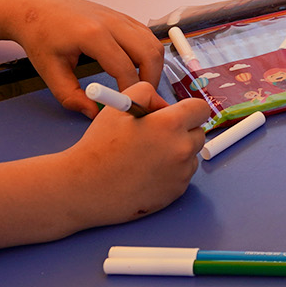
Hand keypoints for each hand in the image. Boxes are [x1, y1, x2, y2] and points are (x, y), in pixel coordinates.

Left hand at [1, 0, 166, 115]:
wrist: (35, 7)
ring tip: (140, 84)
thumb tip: (93, 112)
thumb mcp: (50, 71)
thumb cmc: (40, 34)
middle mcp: (111, 22)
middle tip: (141, 97)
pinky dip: (148, 53)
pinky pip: (146, 35)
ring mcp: (119, 16)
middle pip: (150, 53)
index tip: (125, 106)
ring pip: (153, 43)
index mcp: (92, 34)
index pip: (125, 69)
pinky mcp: (121, 16)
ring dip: (153, 66)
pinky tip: (135, 66)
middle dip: (151, 80)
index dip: (129, 92)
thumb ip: (71, 96)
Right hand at [60, 83, 208, 224]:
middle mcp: (181, 149)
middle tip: (156, 135)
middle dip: (182, 131)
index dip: (188, 109)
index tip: (175, 114)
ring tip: (146, 156)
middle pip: (198, 133)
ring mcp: (181, 174)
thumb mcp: (118, 105)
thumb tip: (164, 105)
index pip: (201, 108)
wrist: (84, 187)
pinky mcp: (176, 193)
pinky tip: (146, 173)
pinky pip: (182, 176)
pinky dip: (171, 173)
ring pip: (191, 156)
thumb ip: (146, 93)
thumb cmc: (99, 146)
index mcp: (170, 124)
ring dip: (177, 153)